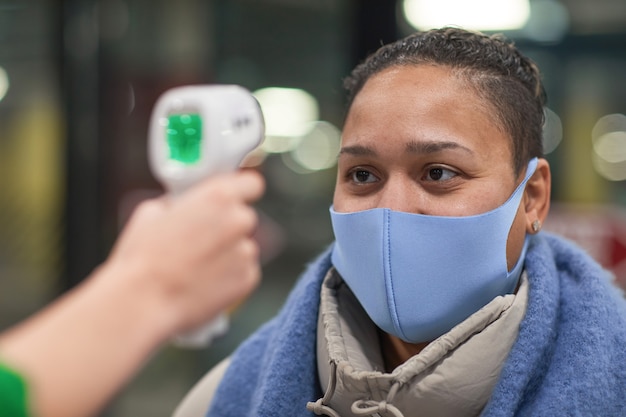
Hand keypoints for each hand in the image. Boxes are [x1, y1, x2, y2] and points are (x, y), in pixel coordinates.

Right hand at [103, 169, 264, 336]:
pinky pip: (243, 271)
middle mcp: (238, 221)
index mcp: (218, 197)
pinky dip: (229, 276)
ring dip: (227, 253)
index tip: (234, 197)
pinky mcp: (247, 279)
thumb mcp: (151, 212)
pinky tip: (204, 282)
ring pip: (243, 247)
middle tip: (200, 239)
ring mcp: (246, 252)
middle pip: (244, 217)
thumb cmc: (143, 258)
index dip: (241, 190)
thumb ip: (179, 204)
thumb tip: (183, 206)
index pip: (251, 183)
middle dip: (227, 226)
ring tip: (196, 266)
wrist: (143, 302)